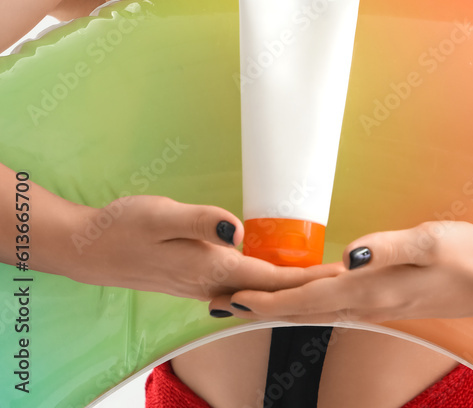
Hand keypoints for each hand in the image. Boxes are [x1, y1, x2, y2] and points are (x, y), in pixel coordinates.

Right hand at [62, 194, 340, 301]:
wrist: (89, 248)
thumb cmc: (124, 227)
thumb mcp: (161, 215)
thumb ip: (201, 221)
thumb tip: (237, 231)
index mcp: (211, 269)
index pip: (272, 279)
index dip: (309, 277)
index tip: (342, 274)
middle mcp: (212, 285)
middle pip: (271, 292)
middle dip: (310, 288)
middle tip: (347, 280)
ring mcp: (204, 285)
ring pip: (258, 293)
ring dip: (291, 290)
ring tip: (324, 281)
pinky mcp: (196, 279)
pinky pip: (243, 288)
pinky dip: (268, 286)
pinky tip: (277, 278)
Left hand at [208, 219, 472, 323]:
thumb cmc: (464, 255)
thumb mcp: (428, 240)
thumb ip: (387, 248)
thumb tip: (348, 255)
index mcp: (371, 289)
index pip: (306, 298)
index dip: (266, 299)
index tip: (231, 298)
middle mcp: (367, 304)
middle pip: (303, 310)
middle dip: (261, 308)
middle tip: (221, 302)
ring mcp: (376, 305)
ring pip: (316, 311)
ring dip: (280, 307)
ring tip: (248, 301)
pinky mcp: (384, 299)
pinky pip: (334, 306)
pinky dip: (307, 302)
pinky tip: (301, 296)